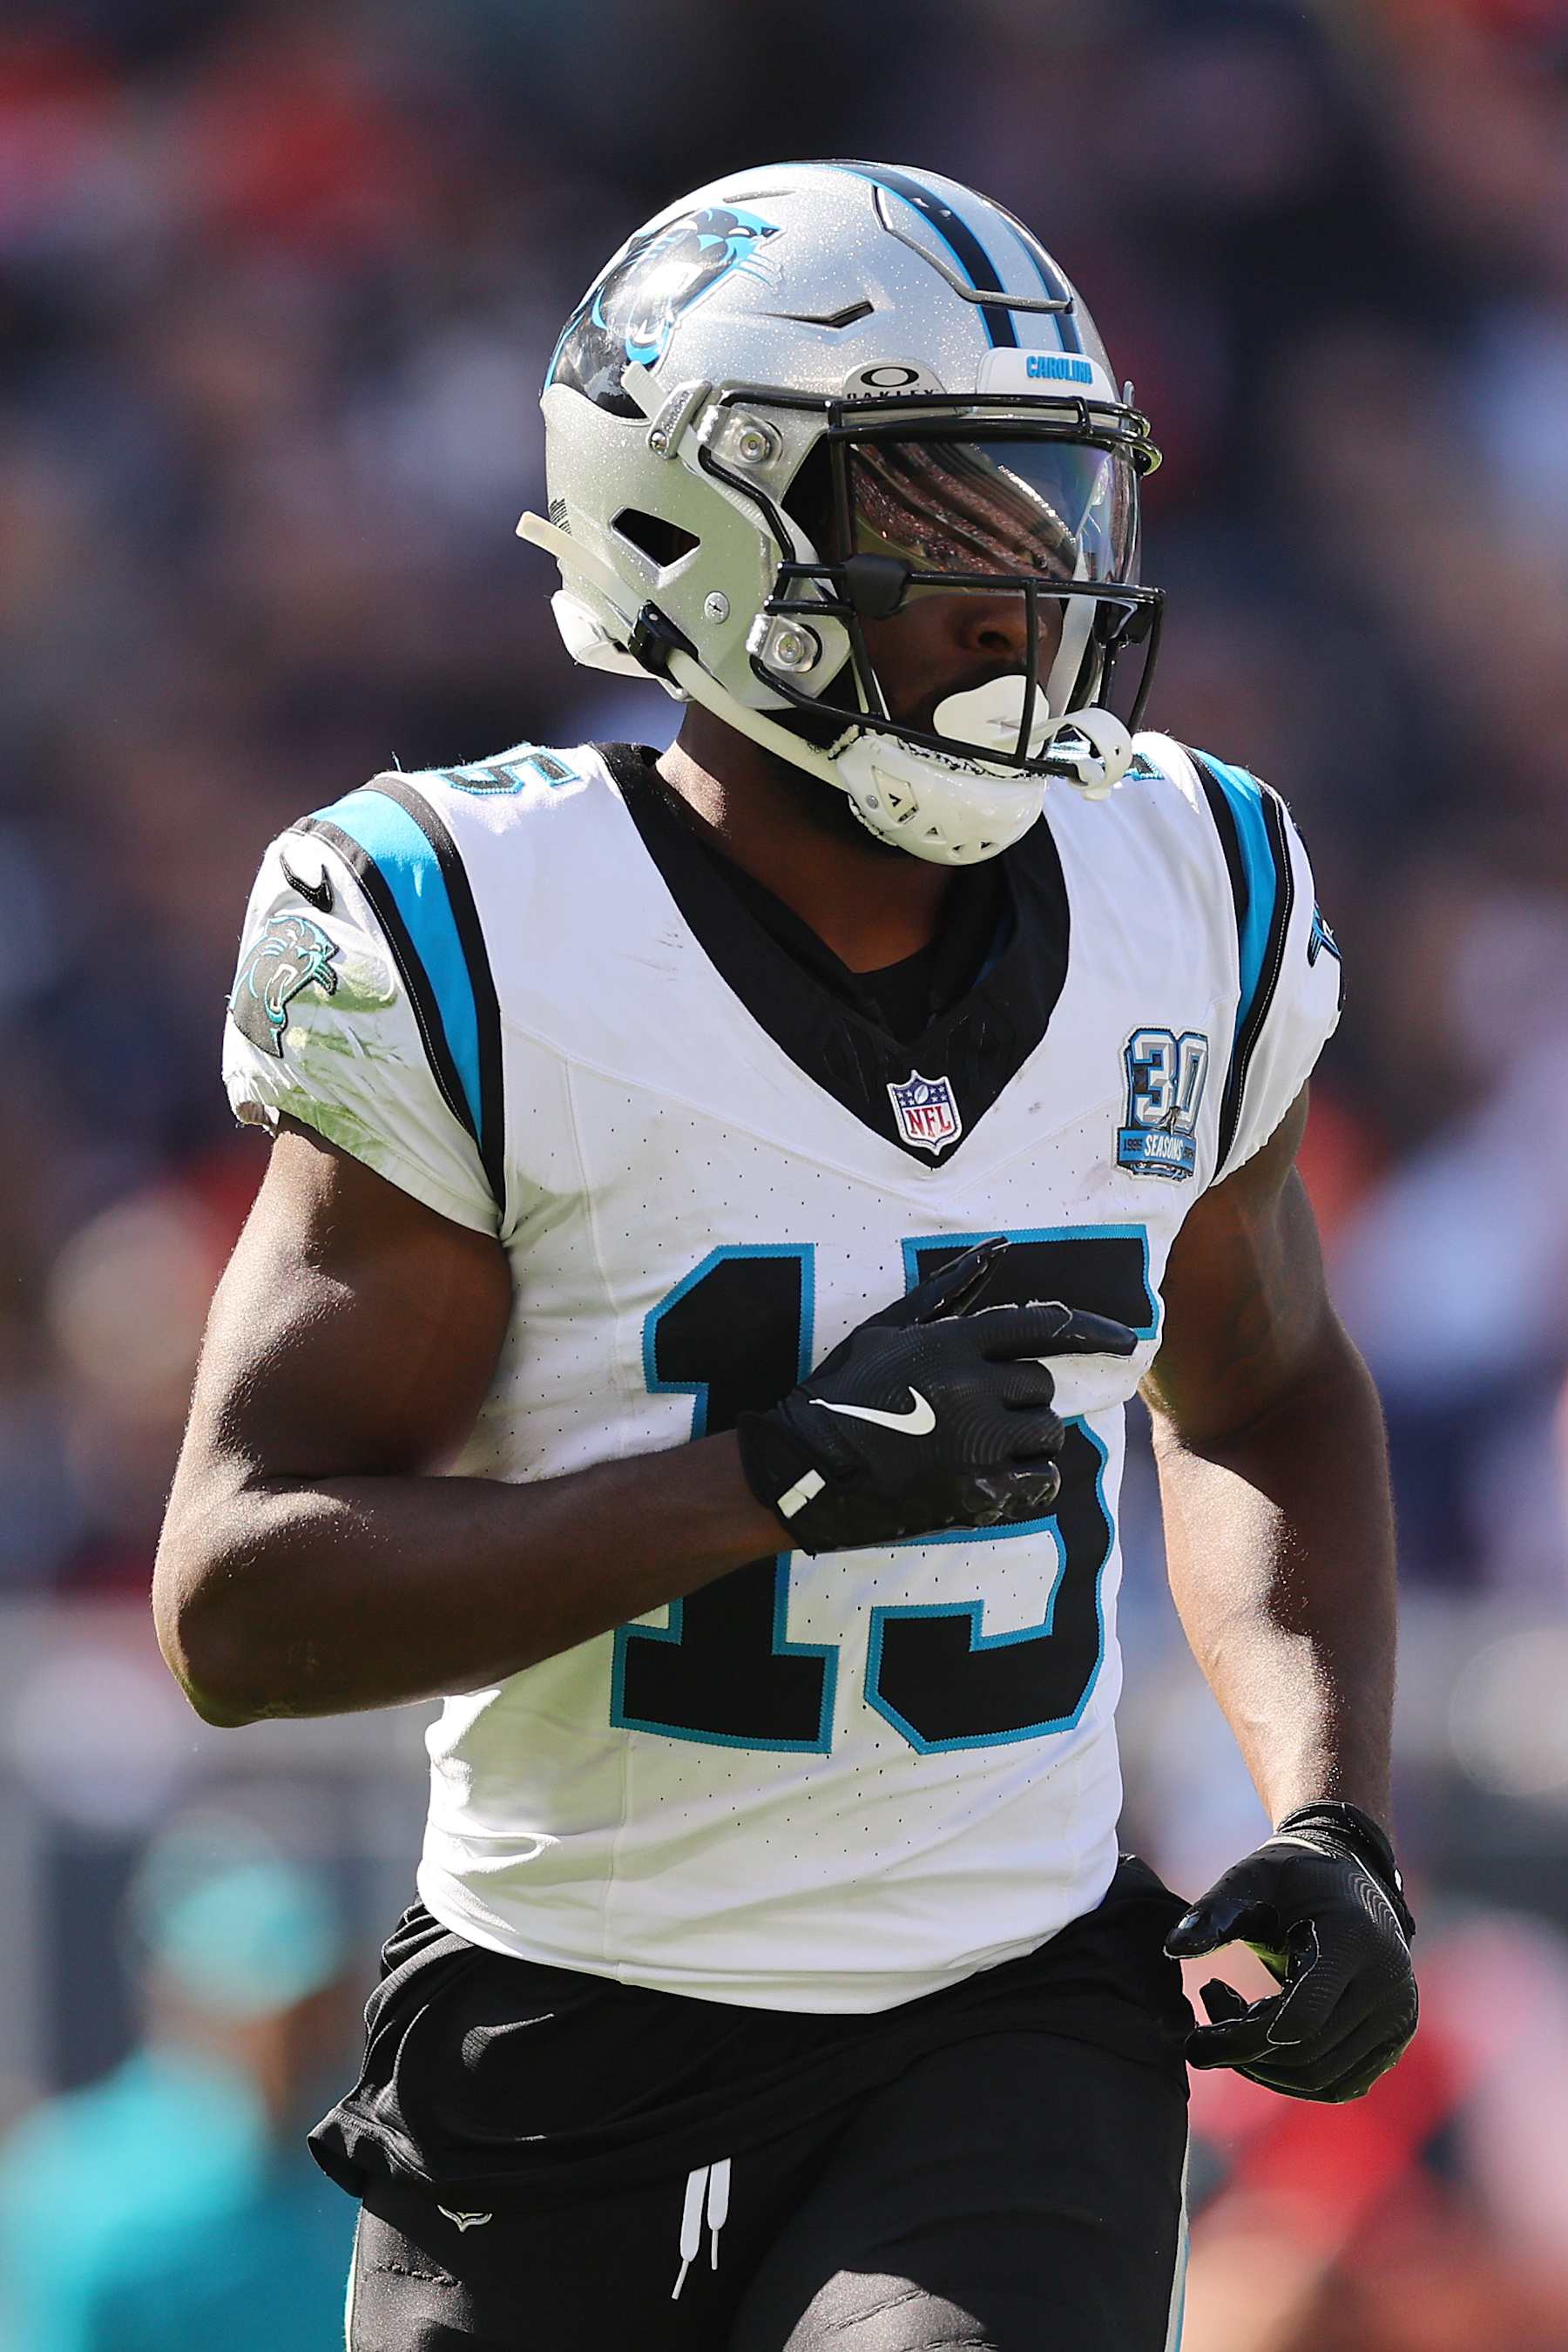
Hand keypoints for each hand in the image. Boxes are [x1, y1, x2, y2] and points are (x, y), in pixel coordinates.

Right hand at [735, 1237, 1136, 1553]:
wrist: (807, 1466)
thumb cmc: (845, 1391)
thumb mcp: (888, 1326)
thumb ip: (949, 1288)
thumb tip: (1000, 1246)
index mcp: (953, 1341)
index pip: (1042, 1325)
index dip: (1092, 1330)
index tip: (1129, 1341)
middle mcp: (973, 1387)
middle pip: (1042, 1386)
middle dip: (1024, 1397)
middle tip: (983, 1411)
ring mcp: (977, 1442)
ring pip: (1047, 1434)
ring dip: (1027, 1439)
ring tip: (981, 1446)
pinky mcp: (976, 1491)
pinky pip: (1042, 1482)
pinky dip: (1033, 1481)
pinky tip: (1002, 1479)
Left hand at [1165, 1802, 1416, 2102]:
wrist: (1352, 1877)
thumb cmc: (1294, 1875)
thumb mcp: (1251, 1877)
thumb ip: (1213, 1911)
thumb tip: (1173, 1948)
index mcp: (1354, 1940)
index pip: (1302, 2017)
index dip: (1245, 2033)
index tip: (1202, 2015)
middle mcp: (1388, 1985)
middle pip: (1307, 2054)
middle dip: (1243, 2049)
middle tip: (1208, 2012)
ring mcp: (1397, 2017)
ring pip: (1321, 2079)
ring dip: (1263, 2065)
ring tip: (1234, 2018)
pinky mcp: (1393, 2040)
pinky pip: (1338, 2084)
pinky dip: (1291, 2075)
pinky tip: (1264, 2033)